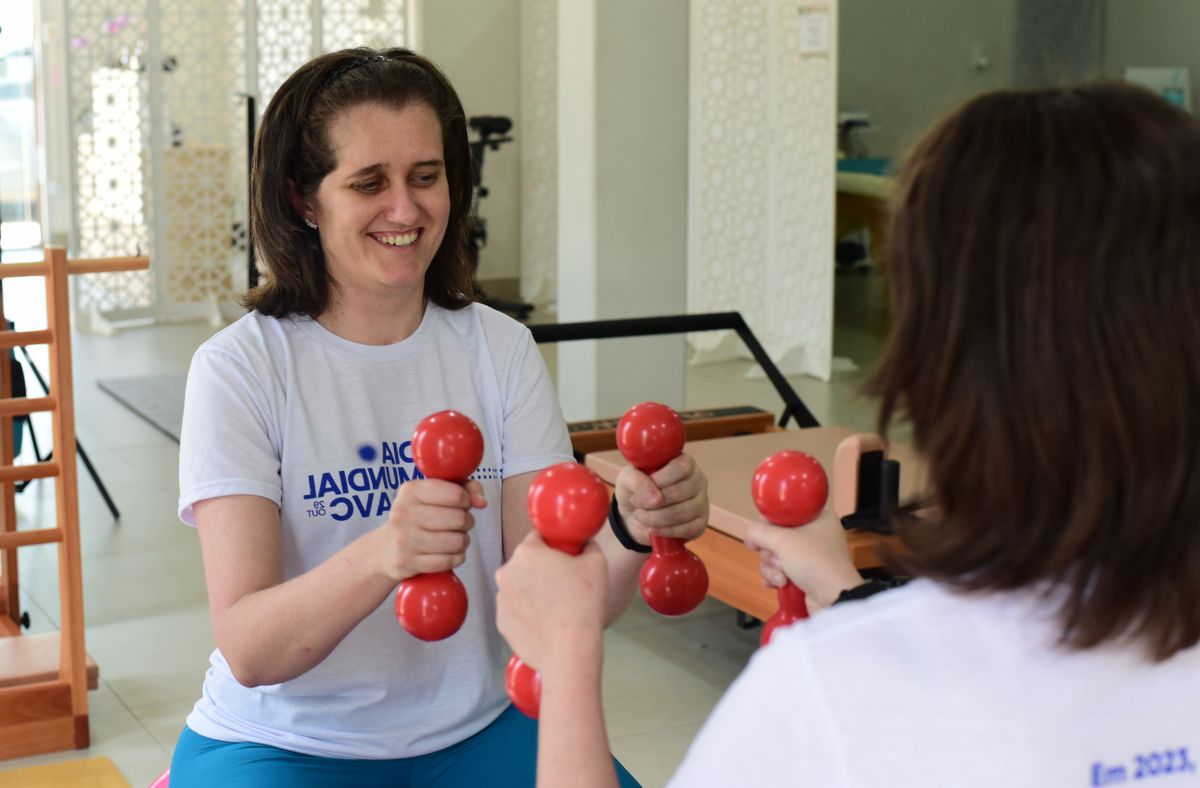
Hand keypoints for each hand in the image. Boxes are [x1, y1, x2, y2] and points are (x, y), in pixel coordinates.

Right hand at [376, 479, 486, 581]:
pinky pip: (449, 561)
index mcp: (411, 490)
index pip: (456, 494)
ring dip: (463, 541)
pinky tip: (449, 553)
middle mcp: (403, 513)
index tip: (461, 504)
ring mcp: (403, 539)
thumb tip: (482, 501)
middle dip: (466, 522)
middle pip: (459, 519)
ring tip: (454, 538)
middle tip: (459, 524)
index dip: (466, 500)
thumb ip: (464, 488)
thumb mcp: (435, 494)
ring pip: (457, 541)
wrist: (386, 549)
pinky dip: (456, 558)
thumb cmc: (418, 517)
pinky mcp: (407, 563)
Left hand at [495, 532, 607, 670]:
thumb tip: (582, 544)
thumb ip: (587, 544)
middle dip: (543, 570)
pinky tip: (547, 624)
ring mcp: (500, 599)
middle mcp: (506, 572)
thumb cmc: (583, 603)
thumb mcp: (597, 562)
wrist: (569, 651)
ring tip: (557, 608)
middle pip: (527, 563)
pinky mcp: (501, 623)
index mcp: (526, 552)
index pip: (539, 538)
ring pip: (520, 587)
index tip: (568, 561)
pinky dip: (528, 614)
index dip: (556, 547)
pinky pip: (516, 610)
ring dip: (534, 592)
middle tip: (565, 586)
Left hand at [615, 453, 708, 545]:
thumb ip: (637, 481)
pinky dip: (666, 531)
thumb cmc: (635, 489)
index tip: (641, 488)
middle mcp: (698, 480)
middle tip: (636, 505)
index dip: (661, 480)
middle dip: (652, 503)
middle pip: (680, 492)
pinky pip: (688, 529)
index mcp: (684, 462)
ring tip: (640, 516)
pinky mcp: (700, 523)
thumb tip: (656, 499)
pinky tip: (652, 529)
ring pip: (682, 513)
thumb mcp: (628, 478)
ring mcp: (702, 502)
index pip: (682, 467)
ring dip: (655, 518)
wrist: (635, 514)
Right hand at [743, 509, 862, 613]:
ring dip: (771, 566)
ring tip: (782, 574)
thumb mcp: (783, 540)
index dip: (773, 515)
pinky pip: (780, 569)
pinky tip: (779, 583)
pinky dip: (776, 576)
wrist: (833, 598)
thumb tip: (750, 533)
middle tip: (775, 556)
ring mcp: (809, 554)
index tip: (764, 524)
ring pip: (775, 553)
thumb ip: (760, 532)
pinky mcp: (805, 572)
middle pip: (777, 533)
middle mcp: (815, 533)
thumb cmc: (820, 564)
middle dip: (769, 549)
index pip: (789, 506)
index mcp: (817, 516)